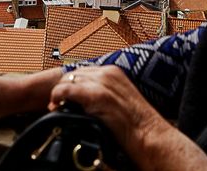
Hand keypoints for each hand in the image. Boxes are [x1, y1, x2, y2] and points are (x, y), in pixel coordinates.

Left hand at [48, 66, 163, 153]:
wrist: (150, 136)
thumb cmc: (136, 126)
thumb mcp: (119, 101)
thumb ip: (102, 94)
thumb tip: (81, 100)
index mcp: (113, 72)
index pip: (82, 71)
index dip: (70, 84)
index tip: (63, 98)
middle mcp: (108, 73)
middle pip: (73, 73)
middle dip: (63, 88)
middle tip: (57, 104)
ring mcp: (103, 83)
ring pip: (68, 79)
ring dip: (59, 94)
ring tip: (57, 108)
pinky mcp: (98, 95)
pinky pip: (67, 89)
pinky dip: (58, 96)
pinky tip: (57, 106)